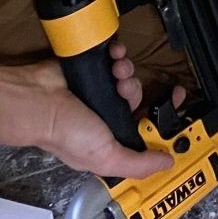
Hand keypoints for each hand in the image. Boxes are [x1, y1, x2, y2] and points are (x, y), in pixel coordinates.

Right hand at [0, 44, 168, 179]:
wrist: (39, 100)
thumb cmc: (66, 134)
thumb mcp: (106, 158)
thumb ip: (138, 164)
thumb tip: (167, 164)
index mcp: (111, 139)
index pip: (143, 128)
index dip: (162, 115)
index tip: (178, 97)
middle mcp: (106, 115)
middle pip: (138, 97)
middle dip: (135, 91)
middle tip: (124, 90)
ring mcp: (99, 91)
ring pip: (128, 76)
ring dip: (126, 71)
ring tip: (114, 73)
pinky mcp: (92, 70)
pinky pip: (115, 58)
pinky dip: (118, 54)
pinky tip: (113, 56)